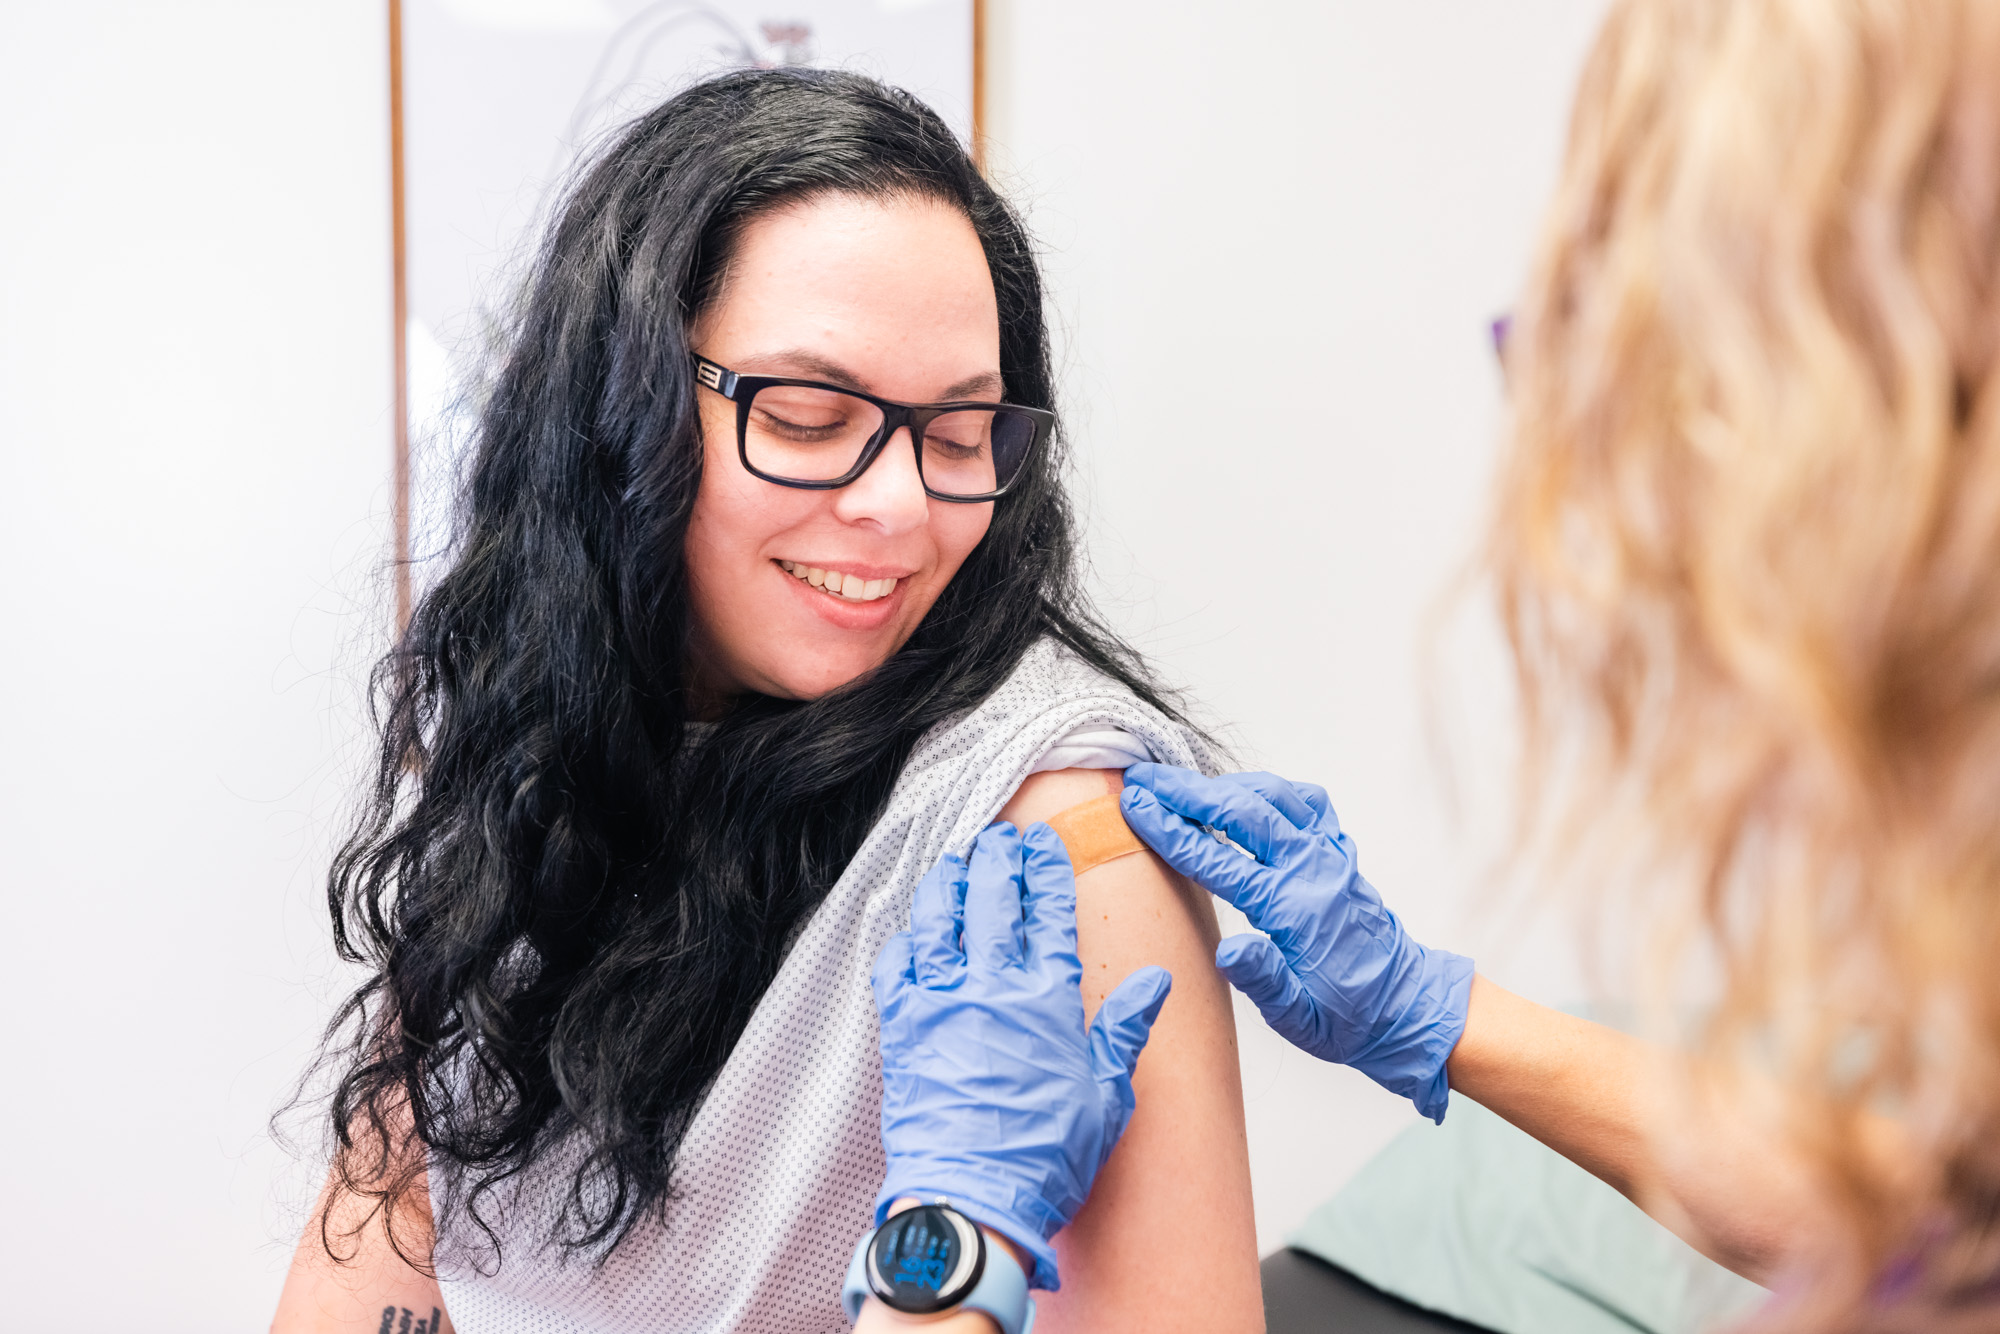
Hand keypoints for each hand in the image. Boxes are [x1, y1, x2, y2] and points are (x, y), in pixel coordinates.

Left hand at [871, 821, 1171, 1291]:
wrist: (974, 1198)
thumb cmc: (1045, 1157)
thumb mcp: (1106, 1095)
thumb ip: (1124, 1028)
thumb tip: (1155, 983)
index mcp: (1047, 998)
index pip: (1048, 912)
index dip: (1048, 870)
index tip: (1046, 845)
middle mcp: (990, 987)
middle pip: (993, 898)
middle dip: (999, 857)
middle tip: (1002, 836)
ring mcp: (939, 1002)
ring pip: (938, 918)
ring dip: (949, 882)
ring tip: (957, 863)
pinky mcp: (901, 1028)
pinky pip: (895, 964)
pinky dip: (904, 938)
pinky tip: (913, 929)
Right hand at [1119, 764, 1471, 1121]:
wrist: (1407, 1008)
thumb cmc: (1348, 1019)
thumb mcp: (1300, 1020)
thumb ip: (1265, 981)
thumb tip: (1228, 950)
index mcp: (1295, 910)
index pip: (1219, 860)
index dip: (1171, 831)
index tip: (1134, 808)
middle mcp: (1314, 871)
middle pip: (1243, 811)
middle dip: (1186, 792)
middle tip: (1141, 779)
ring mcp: (1330, 855)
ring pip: (1274, 796)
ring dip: (1223, 785)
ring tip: (1178, 783)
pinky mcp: (1340, 852)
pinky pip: (1304, 802)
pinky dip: (1268, 789)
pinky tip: (1241, 793)